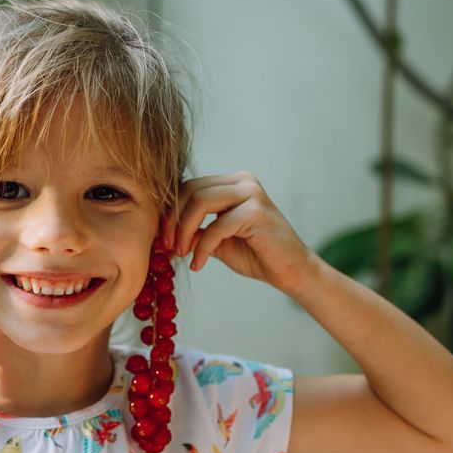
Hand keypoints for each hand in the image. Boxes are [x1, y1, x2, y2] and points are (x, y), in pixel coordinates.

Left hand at [160, 171, 315, 292]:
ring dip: (184, 231)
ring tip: (181, 253)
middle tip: (168, 247)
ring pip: (200, 201)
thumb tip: (162, 233)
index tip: (163, 238)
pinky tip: (199, 264)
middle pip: (191, 190)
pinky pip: (217, 226)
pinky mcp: (257, 211)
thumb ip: (193, 231)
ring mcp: (252, 193)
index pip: (188, 187)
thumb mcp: (215, 240)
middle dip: (173, 220)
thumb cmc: (254, 254)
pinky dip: (203, 247)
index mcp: (231, 182)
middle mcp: (242, 181)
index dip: (170, 212)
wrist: (289, 271)